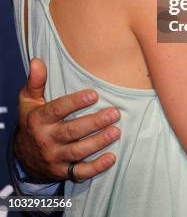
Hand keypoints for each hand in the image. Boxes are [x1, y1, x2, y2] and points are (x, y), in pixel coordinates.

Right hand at [14, 58, 120, 181]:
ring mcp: (54, 157)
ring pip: (78, 152)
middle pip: (72, 131)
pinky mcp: (62, 172)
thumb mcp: (28, 100)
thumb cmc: (32, 120)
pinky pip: (80, 172)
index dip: (76, 102)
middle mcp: (46, 139)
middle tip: (114, 113)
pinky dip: (96, 167)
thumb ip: (35, 81)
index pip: (58, 109)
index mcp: (39, 119)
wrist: (23, 155)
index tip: (95, 94)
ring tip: (116, 131)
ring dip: (99, 142)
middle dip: (95, 123)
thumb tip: (37, 60)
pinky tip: (111, 157)